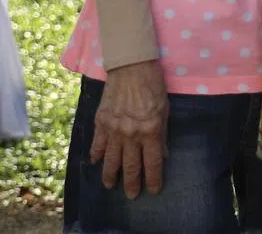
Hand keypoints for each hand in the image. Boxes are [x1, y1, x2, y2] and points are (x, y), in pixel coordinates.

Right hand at [90, 60, 168, 197]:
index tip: (154, 189)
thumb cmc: (153, 84)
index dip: (153, 179)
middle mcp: (131, 134)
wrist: (131, 65)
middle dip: (132, 184)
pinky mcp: (101, 122)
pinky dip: (97, 155)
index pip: (153, 162)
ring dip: (111, 176)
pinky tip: (97, 162)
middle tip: (132, 195)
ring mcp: (113, 130)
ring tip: (111, 185)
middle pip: (131, 167)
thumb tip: (163, 154)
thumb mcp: (165, 108)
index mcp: (150, 130)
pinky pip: (97, 145)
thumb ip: (162, 133)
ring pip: (110, 161)